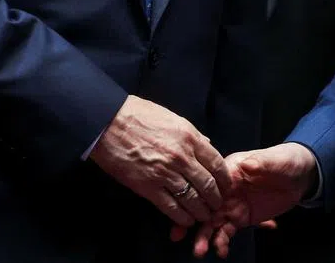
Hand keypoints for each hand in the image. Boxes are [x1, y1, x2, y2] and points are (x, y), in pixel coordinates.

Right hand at [89, 96, 231, 227]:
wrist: (108, 122)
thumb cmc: (139, 115)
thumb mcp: (172, 118)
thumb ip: (192, 134)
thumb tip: (207, 143)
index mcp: (189, 137)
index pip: (217, 163)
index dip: (224, 179)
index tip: (226, 187)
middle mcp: (182, 157)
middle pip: (208, 184)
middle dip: (216, 198)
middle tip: (217, 205)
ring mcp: (165, 173)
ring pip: (192, 199)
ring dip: (201, 211)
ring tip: (204, 216)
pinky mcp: (148, 187)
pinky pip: (171, 207)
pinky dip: (181, 217)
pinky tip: (186, 220)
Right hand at [183, 143, 318, 258]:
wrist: (300, 175)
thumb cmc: (285, 161)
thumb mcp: (274, 161)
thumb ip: (260, 163)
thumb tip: (247, 164)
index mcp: (231, 172)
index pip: (209, 185)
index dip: (195, 197)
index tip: (185, 212)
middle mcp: (227, 190)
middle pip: (206, 207)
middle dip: (195, 224)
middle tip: (185, 237)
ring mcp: (234, 205)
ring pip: (214, 223)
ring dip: (206, 237)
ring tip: (202, 251)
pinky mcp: (242, 217)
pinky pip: (228, 232)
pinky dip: (223, 242)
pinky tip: (222, 251)